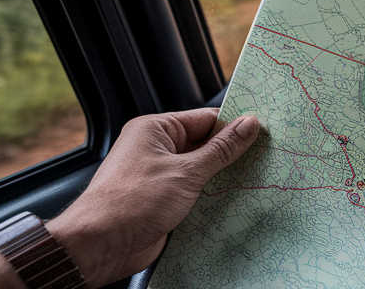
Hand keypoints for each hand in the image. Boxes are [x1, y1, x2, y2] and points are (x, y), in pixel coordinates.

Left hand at [48, 108, 259, 286]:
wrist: (101, 245)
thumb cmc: (131, 202)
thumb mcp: (186, 171)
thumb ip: (221, 150)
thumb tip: (247, 126)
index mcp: (155, 130)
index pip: (205, 119)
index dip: (234, 126)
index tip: (262, 133)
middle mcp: (155, 150)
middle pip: (205, 145)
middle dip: (230, 154)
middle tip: (263, 158)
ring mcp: (159, 176)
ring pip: (202, 171)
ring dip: (222, 178)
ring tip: (252, 180)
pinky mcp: (163, 201)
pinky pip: (195, 192)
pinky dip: (212, 197)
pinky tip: (232, 201)